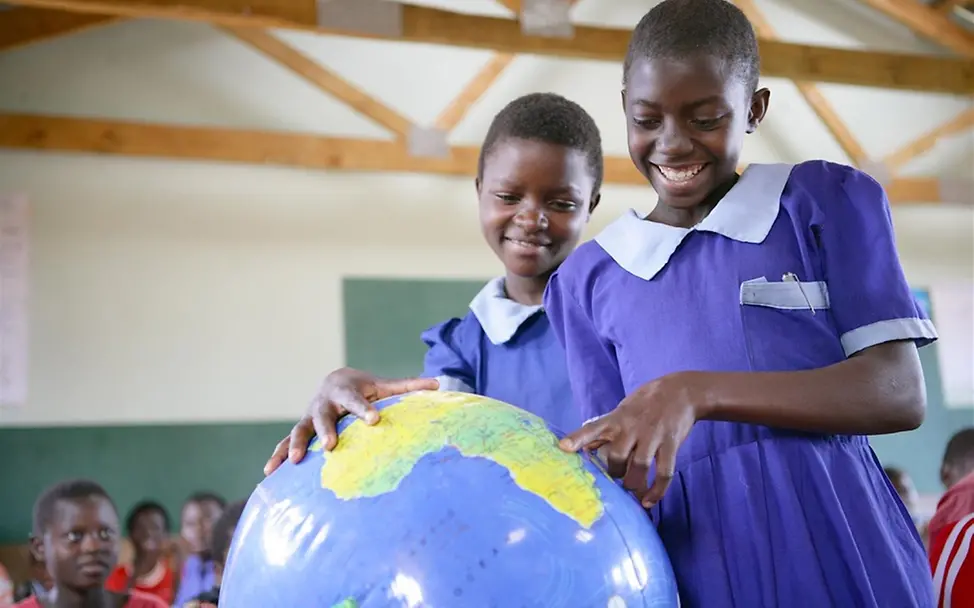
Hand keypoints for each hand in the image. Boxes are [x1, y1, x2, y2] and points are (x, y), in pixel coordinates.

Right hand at [263, 368, 438, 474]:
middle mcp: (324, 404)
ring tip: (295, 462)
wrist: (335, 381)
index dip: (365, 409)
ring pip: (299, 430)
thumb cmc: (365, 388)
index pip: (356, 400)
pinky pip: (286, 443)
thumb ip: (408, 387)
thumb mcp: (383, 385)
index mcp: (346, 392)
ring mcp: (309, 418)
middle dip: (326, 430)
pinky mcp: (301, 431)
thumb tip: (438, 385)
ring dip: (296, 445)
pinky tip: (268, 473)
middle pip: (323, 416)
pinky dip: (277, 456)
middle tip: (331, 445)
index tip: (376, 419)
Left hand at [559, 372, 709, 507]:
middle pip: (616, 457)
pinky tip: (649, 501)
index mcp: (617, 418)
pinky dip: (657, 491)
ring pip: (639, 467)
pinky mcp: (671, 444)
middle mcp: (632, 427)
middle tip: (615, 480)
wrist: (682, 391)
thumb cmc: (646, 402)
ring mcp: (653, 436)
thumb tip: (585, 448)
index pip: (593, 428)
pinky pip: (664, 473)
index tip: (563, 448)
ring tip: (631, 490)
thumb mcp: (622, 410)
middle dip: (613, 473)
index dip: (578, 438)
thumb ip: (606, 430)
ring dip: (633, 484)